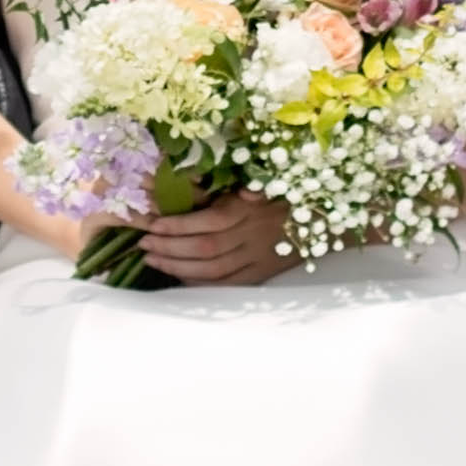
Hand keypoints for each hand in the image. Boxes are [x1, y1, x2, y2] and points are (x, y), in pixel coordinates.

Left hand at [125, 184, 293, 287]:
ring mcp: (256, 257)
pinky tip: (178, 276)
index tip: (151, 224)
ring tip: (152, 259)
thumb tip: (184, 180)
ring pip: (212, 270)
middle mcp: (252, 234)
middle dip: (170, 247)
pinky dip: (199, 283)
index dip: (177, 225)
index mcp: (249, 208)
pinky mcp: (260, 274)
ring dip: (177, 266)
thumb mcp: (256, 181)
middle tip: (143, 244)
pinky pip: (226, 285)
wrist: (323, 219)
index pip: (207, 221)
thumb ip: (226, 186)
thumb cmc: (280, 193)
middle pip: (205, 248)